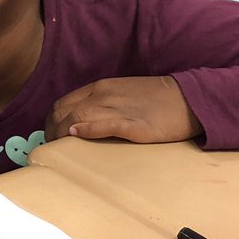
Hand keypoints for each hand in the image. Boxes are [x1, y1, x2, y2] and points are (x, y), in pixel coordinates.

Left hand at [45, 76, 202, 143]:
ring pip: (76, 118)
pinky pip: (103, 124)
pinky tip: (76, 136)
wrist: (189, 99)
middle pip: (62, 112)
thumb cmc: (155, 100)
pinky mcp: (133, 124)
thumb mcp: (121, 94)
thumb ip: (99, 104)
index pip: (62, 103)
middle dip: (50, 130)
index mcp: (99, 88)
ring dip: (61, 134)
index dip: (50, 121)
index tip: (50, 136)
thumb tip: (75, 121)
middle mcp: (103, 95)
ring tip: (58, 150)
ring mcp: (117, 108)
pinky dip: (86, 130)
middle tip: (51, 147)